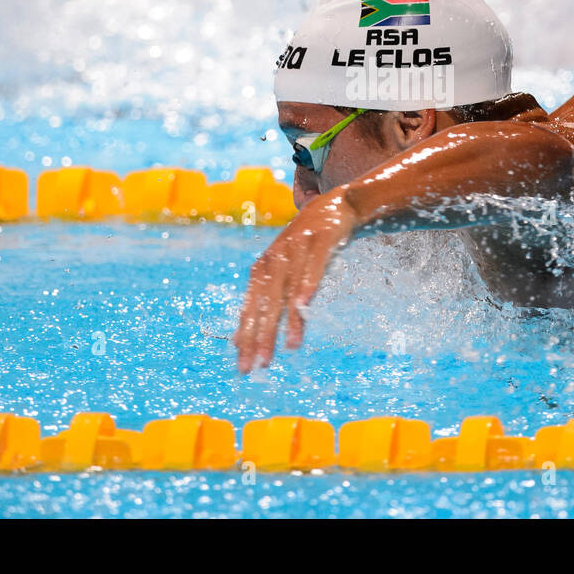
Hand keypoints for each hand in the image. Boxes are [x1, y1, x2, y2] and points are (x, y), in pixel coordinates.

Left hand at [233, 191, 356, 372]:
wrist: (335, 206)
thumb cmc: (305, 246)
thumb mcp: (283, 271)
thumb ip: (264, 301)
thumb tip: (239, 338)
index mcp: (263, 269)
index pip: (250, 309)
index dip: (246, 337)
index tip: (244, 367)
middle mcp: (275, 259)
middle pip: (266, 303)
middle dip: (262, 334)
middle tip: (261, 364)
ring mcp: (296, 248)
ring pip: (289, 288)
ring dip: (289, 318)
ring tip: (290, 346)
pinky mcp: (319, 240)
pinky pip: (313, 265)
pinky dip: (307, 283)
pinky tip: (304, 303)